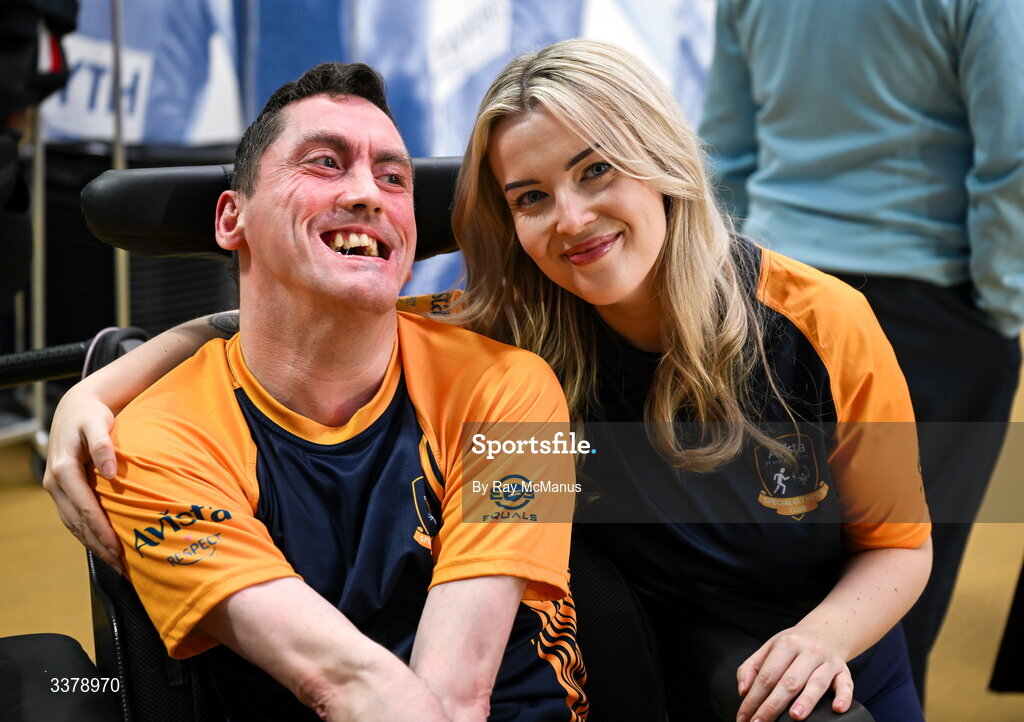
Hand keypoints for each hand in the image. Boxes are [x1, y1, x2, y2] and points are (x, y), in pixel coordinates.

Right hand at [41, 385, 123, 572]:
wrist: (75, 408)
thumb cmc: (91, 415)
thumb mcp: (97, 424)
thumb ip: (103, 446)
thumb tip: (112, 472)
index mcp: (64, 470)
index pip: (85, 509)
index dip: (102, 531)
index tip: (119, 549)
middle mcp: (55, 483)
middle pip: (78, 523)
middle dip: (100, 546)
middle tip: (123, 565)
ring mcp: (56, 489)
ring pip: (73, 525)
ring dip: (94, 545)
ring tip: (116, 563)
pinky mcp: (62, 490)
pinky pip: (73, 518)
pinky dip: (88, 534)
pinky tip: (104, 545)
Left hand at [736, 627, 852, 721]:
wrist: (824, 632)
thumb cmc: (793, 645)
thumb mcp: (769, 648)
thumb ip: (752, 667)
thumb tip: (744, 690)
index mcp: (786, 644)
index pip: (767, 675)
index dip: (754, 698)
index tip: (744, 716)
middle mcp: (808, 650)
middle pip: (789, 681)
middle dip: (773, 705)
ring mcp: (828, 661)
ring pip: (817, 682)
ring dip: (806, 700)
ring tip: (795, 716)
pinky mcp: (844, 670)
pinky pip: (846, 684)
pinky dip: (843, 697)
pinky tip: (837, 708)